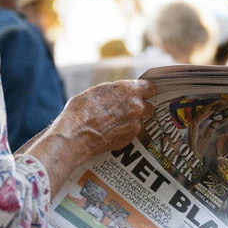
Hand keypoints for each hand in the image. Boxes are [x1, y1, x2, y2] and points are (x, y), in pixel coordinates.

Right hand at [22, 80, 156, 192]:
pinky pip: (132, 134)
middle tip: (127, 110)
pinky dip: (125, 133)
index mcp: (130, 90)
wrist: (76, 134)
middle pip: (149, 107)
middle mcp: (137, 107)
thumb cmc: (81, 109)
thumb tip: (120, 93)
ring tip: (116, 123)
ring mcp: (134, 125)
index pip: (151, 88)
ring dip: (133, 122)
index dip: (146, 91)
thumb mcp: (98, 91)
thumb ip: (116, 91)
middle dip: (140, 108)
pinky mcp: (129, 139)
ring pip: (141, 122)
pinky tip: (112, 132)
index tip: (143, 93)